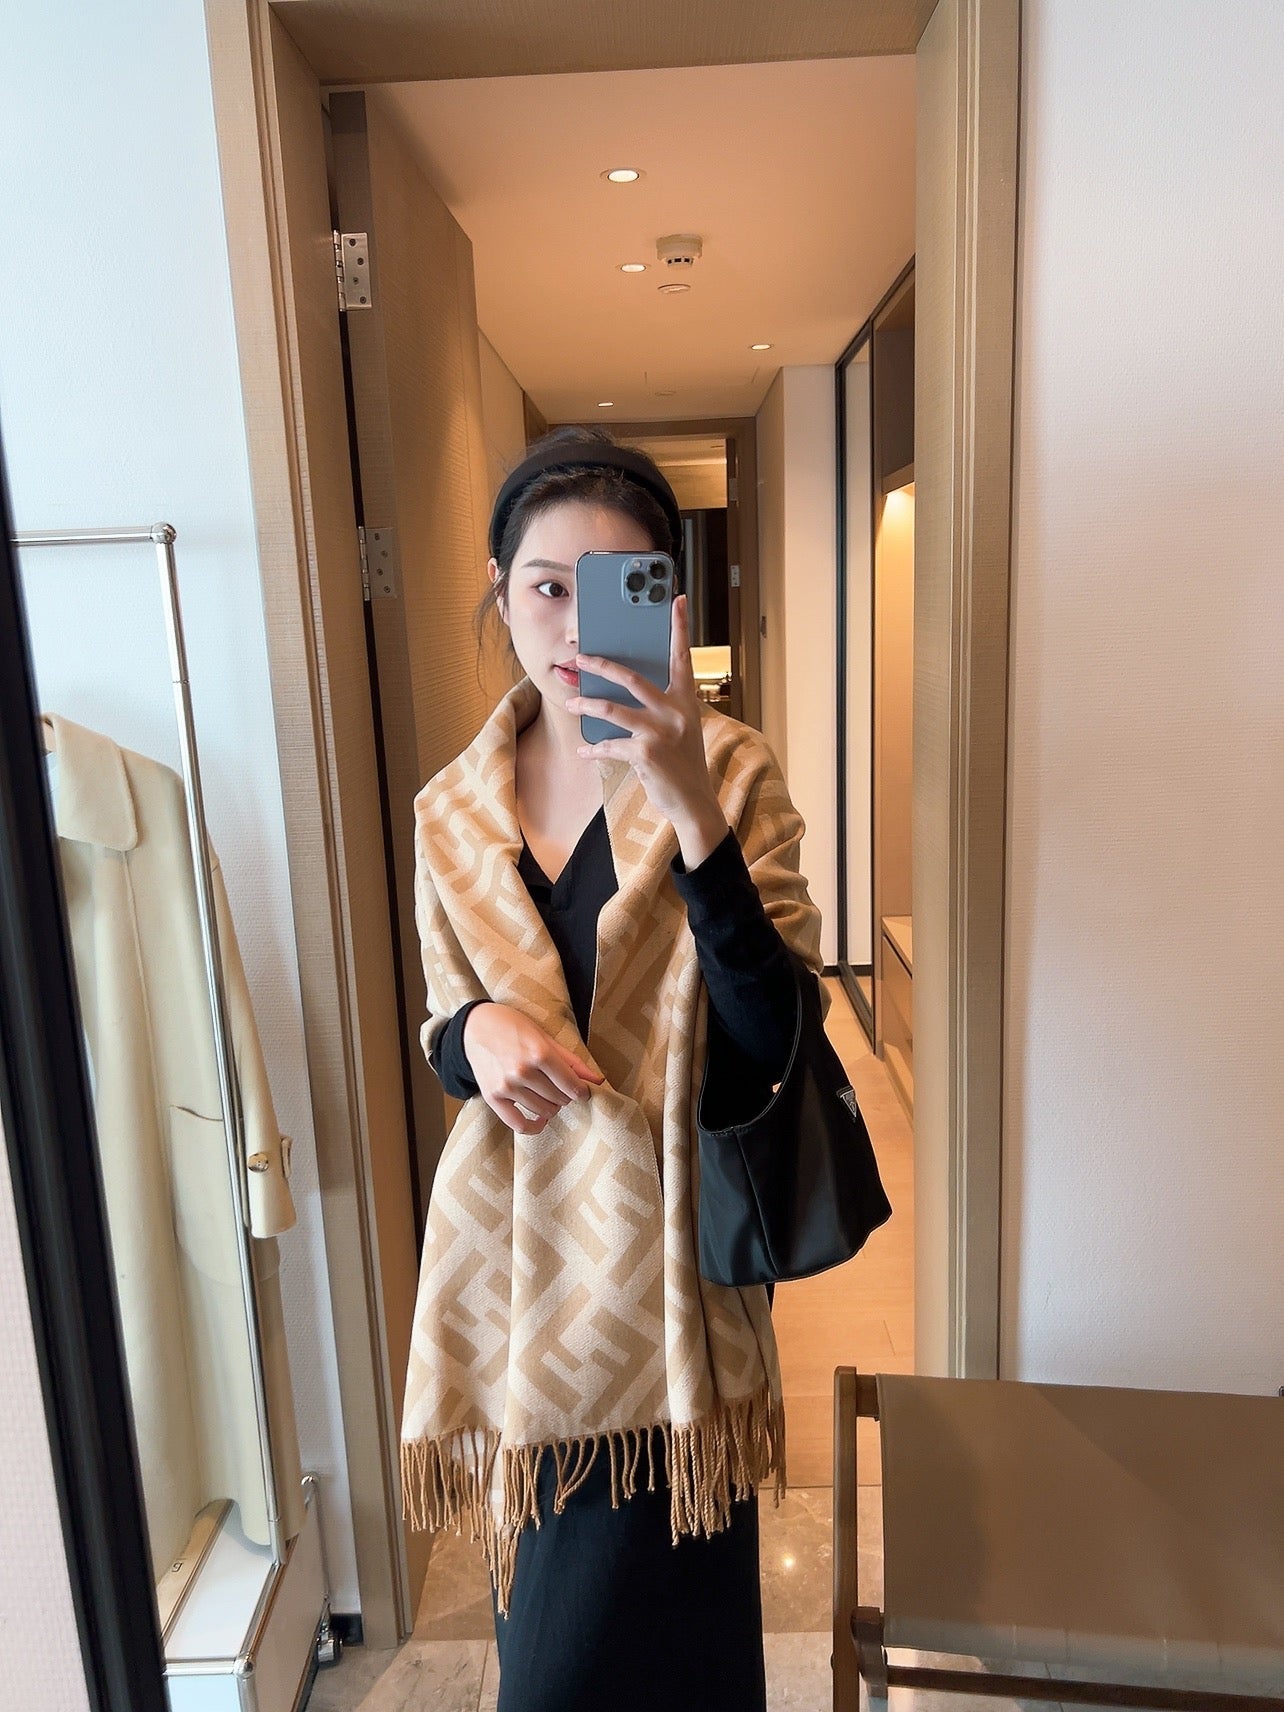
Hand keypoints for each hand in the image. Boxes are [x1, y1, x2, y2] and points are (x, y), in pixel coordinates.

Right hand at [463, 1003, 602, 1134]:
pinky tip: (541, 1119)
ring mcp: (506, 1086)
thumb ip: (572, 1061)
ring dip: (552, 1107)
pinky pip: (518, 1124)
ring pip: (544, 1111)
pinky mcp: (493, 1097)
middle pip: (559, 1099)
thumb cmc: (513, 1027)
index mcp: (539, 1053)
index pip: (571, 1085)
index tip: (583, 1091)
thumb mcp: (545, 1037)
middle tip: (561, 1087)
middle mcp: (522, 1072)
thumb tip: (598, 1081)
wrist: (475, 1027)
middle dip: (566, 1095)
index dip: (582, 1091)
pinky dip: (534, 1126)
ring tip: (548, 1094)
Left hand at [568, 594, 727, 868]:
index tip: (676, 600)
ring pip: (612, 709)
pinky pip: (610, 744)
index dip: (679, 628)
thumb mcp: (681, 729)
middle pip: (631, 677)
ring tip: (570, 703)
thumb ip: (662, 707)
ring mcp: (660, 732)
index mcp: (686, 700)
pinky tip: (584, 750)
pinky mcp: (645, 753)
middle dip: (601, 665)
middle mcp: (675, 711)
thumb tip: (625, 690)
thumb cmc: (682, 762)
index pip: (682, 657)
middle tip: (580, 656)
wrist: (694, 801)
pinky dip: (594, 748)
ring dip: (586, 705)